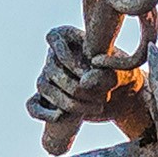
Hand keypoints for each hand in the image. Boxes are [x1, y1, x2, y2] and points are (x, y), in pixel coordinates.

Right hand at [31, 25, 147, 147]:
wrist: (123, 99)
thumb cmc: (122, 77)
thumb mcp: (119, 73)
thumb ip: (104, 74)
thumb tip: (83, 82)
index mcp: (70, 39)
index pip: (54, 39)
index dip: (66, 56)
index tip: (86, 72)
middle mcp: (56, 56)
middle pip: (51, 67)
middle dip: (73, 85)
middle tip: (99, 96)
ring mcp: (51, 78)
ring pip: (44, 86)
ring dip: (66, 101)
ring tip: (95, 107)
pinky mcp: (50, 99)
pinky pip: (34, 105)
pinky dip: (42, 112)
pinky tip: (59, 117)